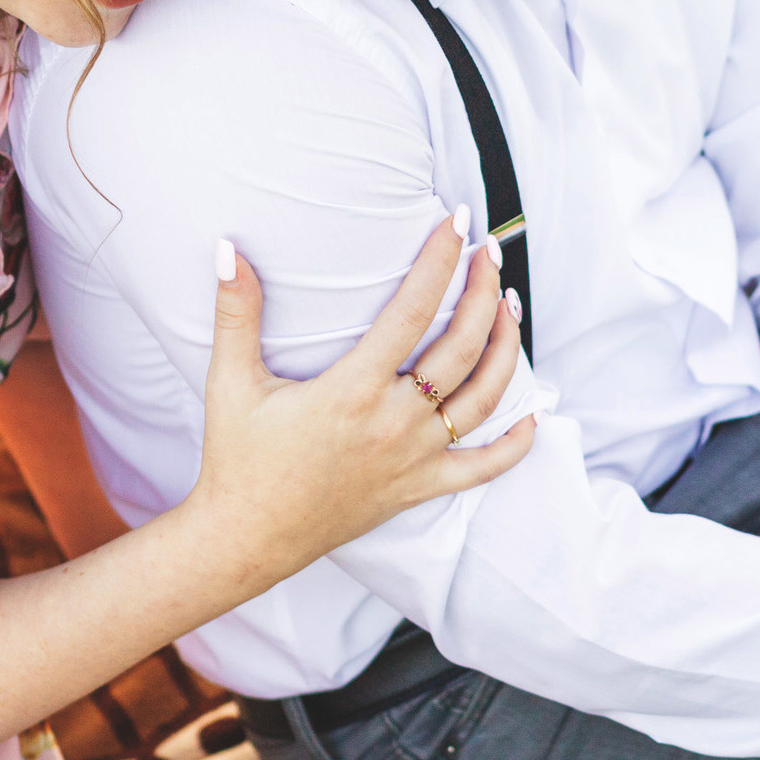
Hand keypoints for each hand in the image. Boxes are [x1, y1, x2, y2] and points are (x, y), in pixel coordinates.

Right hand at [190, 219, 536, 559]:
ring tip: (509, 305)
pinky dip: (514, 443)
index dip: (439, 262)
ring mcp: (413, 458)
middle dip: (483, 292)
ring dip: (505, 348)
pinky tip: (532, 414)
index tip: (456, 222)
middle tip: (489, 252)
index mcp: (352, 390)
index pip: (412, 311)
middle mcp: (393, 423)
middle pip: (461, 347)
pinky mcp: (418, 488)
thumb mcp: (230, 382)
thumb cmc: (237, 459)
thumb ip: (235, 313)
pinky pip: (482, 468)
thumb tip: (226, 248)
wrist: (245, 537)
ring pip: (483, 398)